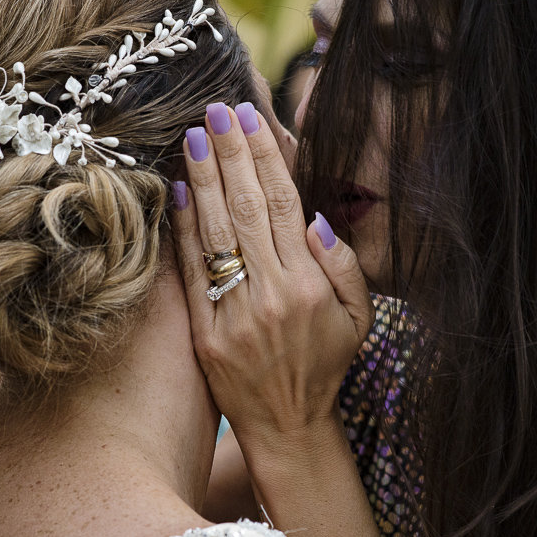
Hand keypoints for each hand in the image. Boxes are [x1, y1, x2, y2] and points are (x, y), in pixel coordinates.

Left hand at [172, 101, 373, 452]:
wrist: (288, 426)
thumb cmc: (326, 365)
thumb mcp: (358, 318)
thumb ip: (341, 264)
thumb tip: (314, 215)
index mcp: (308, 286)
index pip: (283, 205)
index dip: (266, 157)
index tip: (251, 119)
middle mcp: (270, 295)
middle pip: (246, 208)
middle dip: (230, 153)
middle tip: (215, 110)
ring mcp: (233, 314)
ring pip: (215, 232)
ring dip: (203, 178)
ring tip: (192, 136)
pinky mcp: (203, 331)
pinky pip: (190, 271)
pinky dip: (183, 229)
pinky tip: (178, 192)